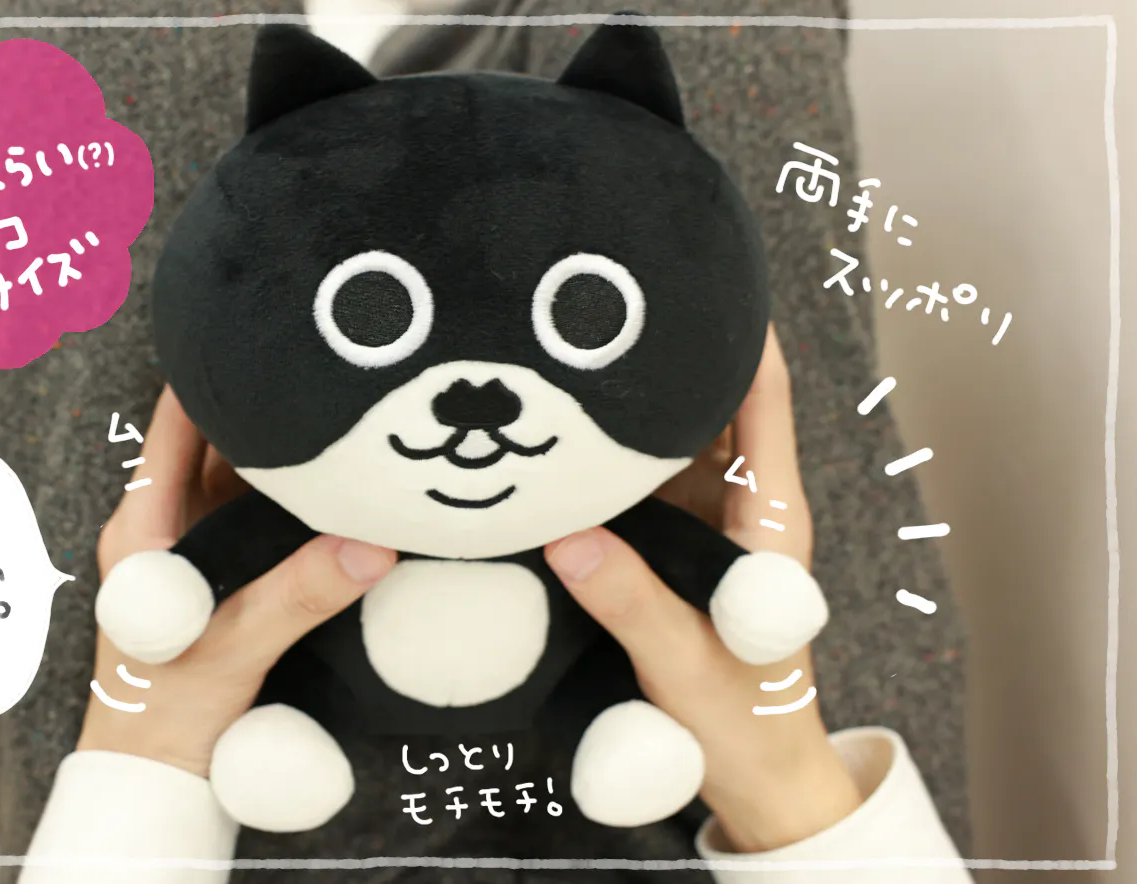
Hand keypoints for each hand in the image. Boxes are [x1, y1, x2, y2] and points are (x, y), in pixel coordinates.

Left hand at [78, 386, 396, 777]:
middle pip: (214, 442)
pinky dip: (295, 499)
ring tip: (338, 413)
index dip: (208, 376)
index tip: (260, 335)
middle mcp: (167, 527)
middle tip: (320, 370)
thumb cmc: (164, 713)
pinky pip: (262, 518)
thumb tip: (374, 544)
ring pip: (243, 479)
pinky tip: (337, 487)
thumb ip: (300, 595)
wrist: (157, 776)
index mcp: (144, 528)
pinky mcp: (227, 575)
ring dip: (283, 454)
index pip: (171, 425)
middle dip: (261, 407)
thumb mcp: (233, 648)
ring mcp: (198, 550)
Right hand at [545, 326, 861, 852]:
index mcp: (769, 520)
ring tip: (578, 363)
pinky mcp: (685, 548)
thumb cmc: (745, 723)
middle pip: (714, 407)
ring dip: (638, 409)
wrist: (763, 776)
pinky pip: (651, 483)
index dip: (742, 333)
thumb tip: (568, 534)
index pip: (763, 401)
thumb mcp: (685, 664)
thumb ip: (630, 600)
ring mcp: (714, 525)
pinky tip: (571, 448)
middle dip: (672, 356)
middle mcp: (747, 508)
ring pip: (677, 442)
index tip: (704, 274)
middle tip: (607, 309)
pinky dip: (618, 460)